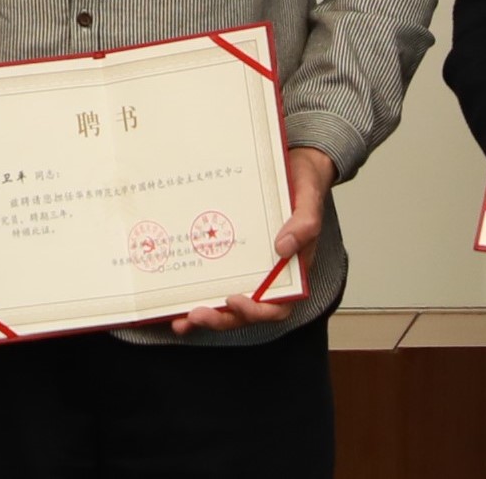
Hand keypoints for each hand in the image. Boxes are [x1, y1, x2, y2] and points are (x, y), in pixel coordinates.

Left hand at [171, 146, 334, 333]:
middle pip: (245, 312)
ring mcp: (247, 267)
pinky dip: (197, 293)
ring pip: (226, 303)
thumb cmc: (302, 187)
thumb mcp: (308, 200)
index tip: (236, 301)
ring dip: (206, 314)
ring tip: (182, 319)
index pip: (277, 306)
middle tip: (197, 315)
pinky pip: (214, 278)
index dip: (256, 311)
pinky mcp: (230, 255)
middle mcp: (267, 275)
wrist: (293, 166)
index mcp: (290, 271)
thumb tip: (285, 247)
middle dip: (222, 318)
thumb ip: (304, 224)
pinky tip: (177, 298)